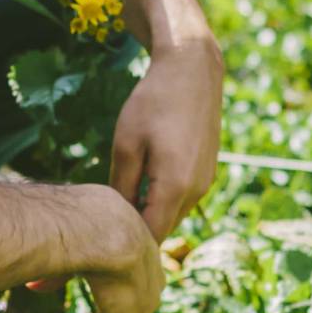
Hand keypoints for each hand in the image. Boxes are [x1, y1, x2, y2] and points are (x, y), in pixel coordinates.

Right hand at [66, 186, 163, 312]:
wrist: (102, 229)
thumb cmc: (78, 222)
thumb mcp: (67, 242)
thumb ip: (55, 269)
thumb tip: (34, 286)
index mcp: (133, 249)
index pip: (121, 278)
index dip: (104, 294)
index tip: (94, 306)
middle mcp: (145, 277)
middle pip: (121, 309)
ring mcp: (141, 302)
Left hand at [107, 37, 224, 239]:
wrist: (191, 70)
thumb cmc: (153, 103)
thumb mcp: (126, 143)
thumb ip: (122, 185)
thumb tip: (116, 216)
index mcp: (176, 186)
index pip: (151, 235)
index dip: (128, 242)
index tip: (102, 239)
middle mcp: (197, 190)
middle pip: (164, 227)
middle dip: (138, 230)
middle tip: (107, 223)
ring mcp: (206, 182)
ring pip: (174, 213)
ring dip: (151, 212)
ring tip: (122, 202)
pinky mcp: (208, 171)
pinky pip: (184, 198)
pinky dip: (164, 198)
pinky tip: (143, 182)